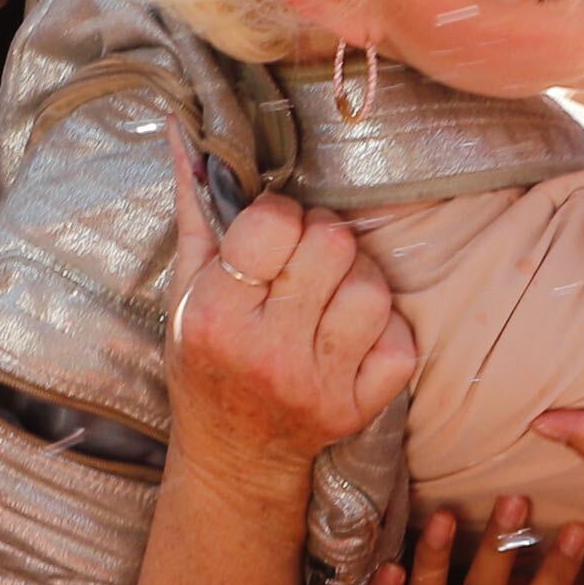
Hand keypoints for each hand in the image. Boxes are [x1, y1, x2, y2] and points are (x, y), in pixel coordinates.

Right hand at [170, 180, 418, 470]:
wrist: (234, 455)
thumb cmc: (206, 360)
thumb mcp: (185, 289)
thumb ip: (194, 208)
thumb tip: (183, 129)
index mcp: (218, 314)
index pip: (275, 222)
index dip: (281, 216)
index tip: (271, 237)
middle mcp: (268, 351)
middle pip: (334, 244)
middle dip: (323, 240)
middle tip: (306, 263)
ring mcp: (317, 384)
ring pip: (373, 290)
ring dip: (357, 281)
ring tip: (330, 297)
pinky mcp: (357, 410)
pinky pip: (400, 341)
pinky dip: (385, 330)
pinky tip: (352, 336)